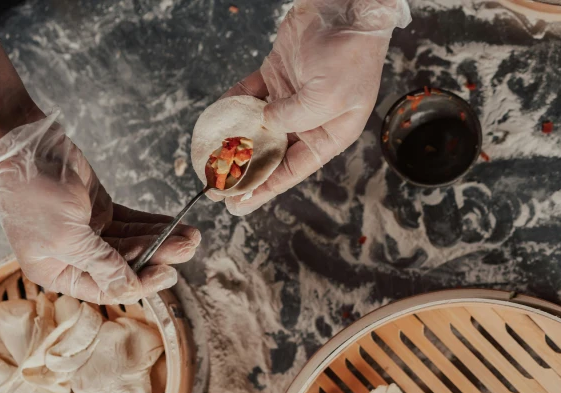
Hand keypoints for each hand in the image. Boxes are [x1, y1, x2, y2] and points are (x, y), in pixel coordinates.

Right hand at [0, 111, 200, 304]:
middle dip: (158, 256)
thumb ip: (103, 265)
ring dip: (161, 239)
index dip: (140, 283)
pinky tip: (176, 224)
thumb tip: (131, 289)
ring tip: (192, 235)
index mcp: (58, 272)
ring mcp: (89, 232)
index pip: (107, 288)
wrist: (23, 145)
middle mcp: (74, 256)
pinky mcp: (100, 208)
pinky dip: (153, 223)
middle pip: (125, 264)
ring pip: (132, 242)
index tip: (168, 273)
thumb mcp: (67, 238)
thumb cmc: (32, 194)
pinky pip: (132, 222)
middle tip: (189, 247)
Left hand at [221, 0, 410, 215]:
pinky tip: (213, 121)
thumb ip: (291, 118)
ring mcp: (291, 97)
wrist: (344, 7)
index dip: (264, 189)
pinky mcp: (276, 74)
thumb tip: (264, 124)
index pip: (292, 170)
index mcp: (330, 134)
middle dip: (244, 171)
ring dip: (234, 141)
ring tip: (211, 160)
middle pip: (272, 153)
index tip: (238, 204)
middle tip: (217, 187)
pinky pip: (248, 95)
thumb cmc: (349, 54)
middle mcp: (310, 120)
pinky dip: (231, 106)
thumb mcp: (326, 99)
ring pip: (256, 127)